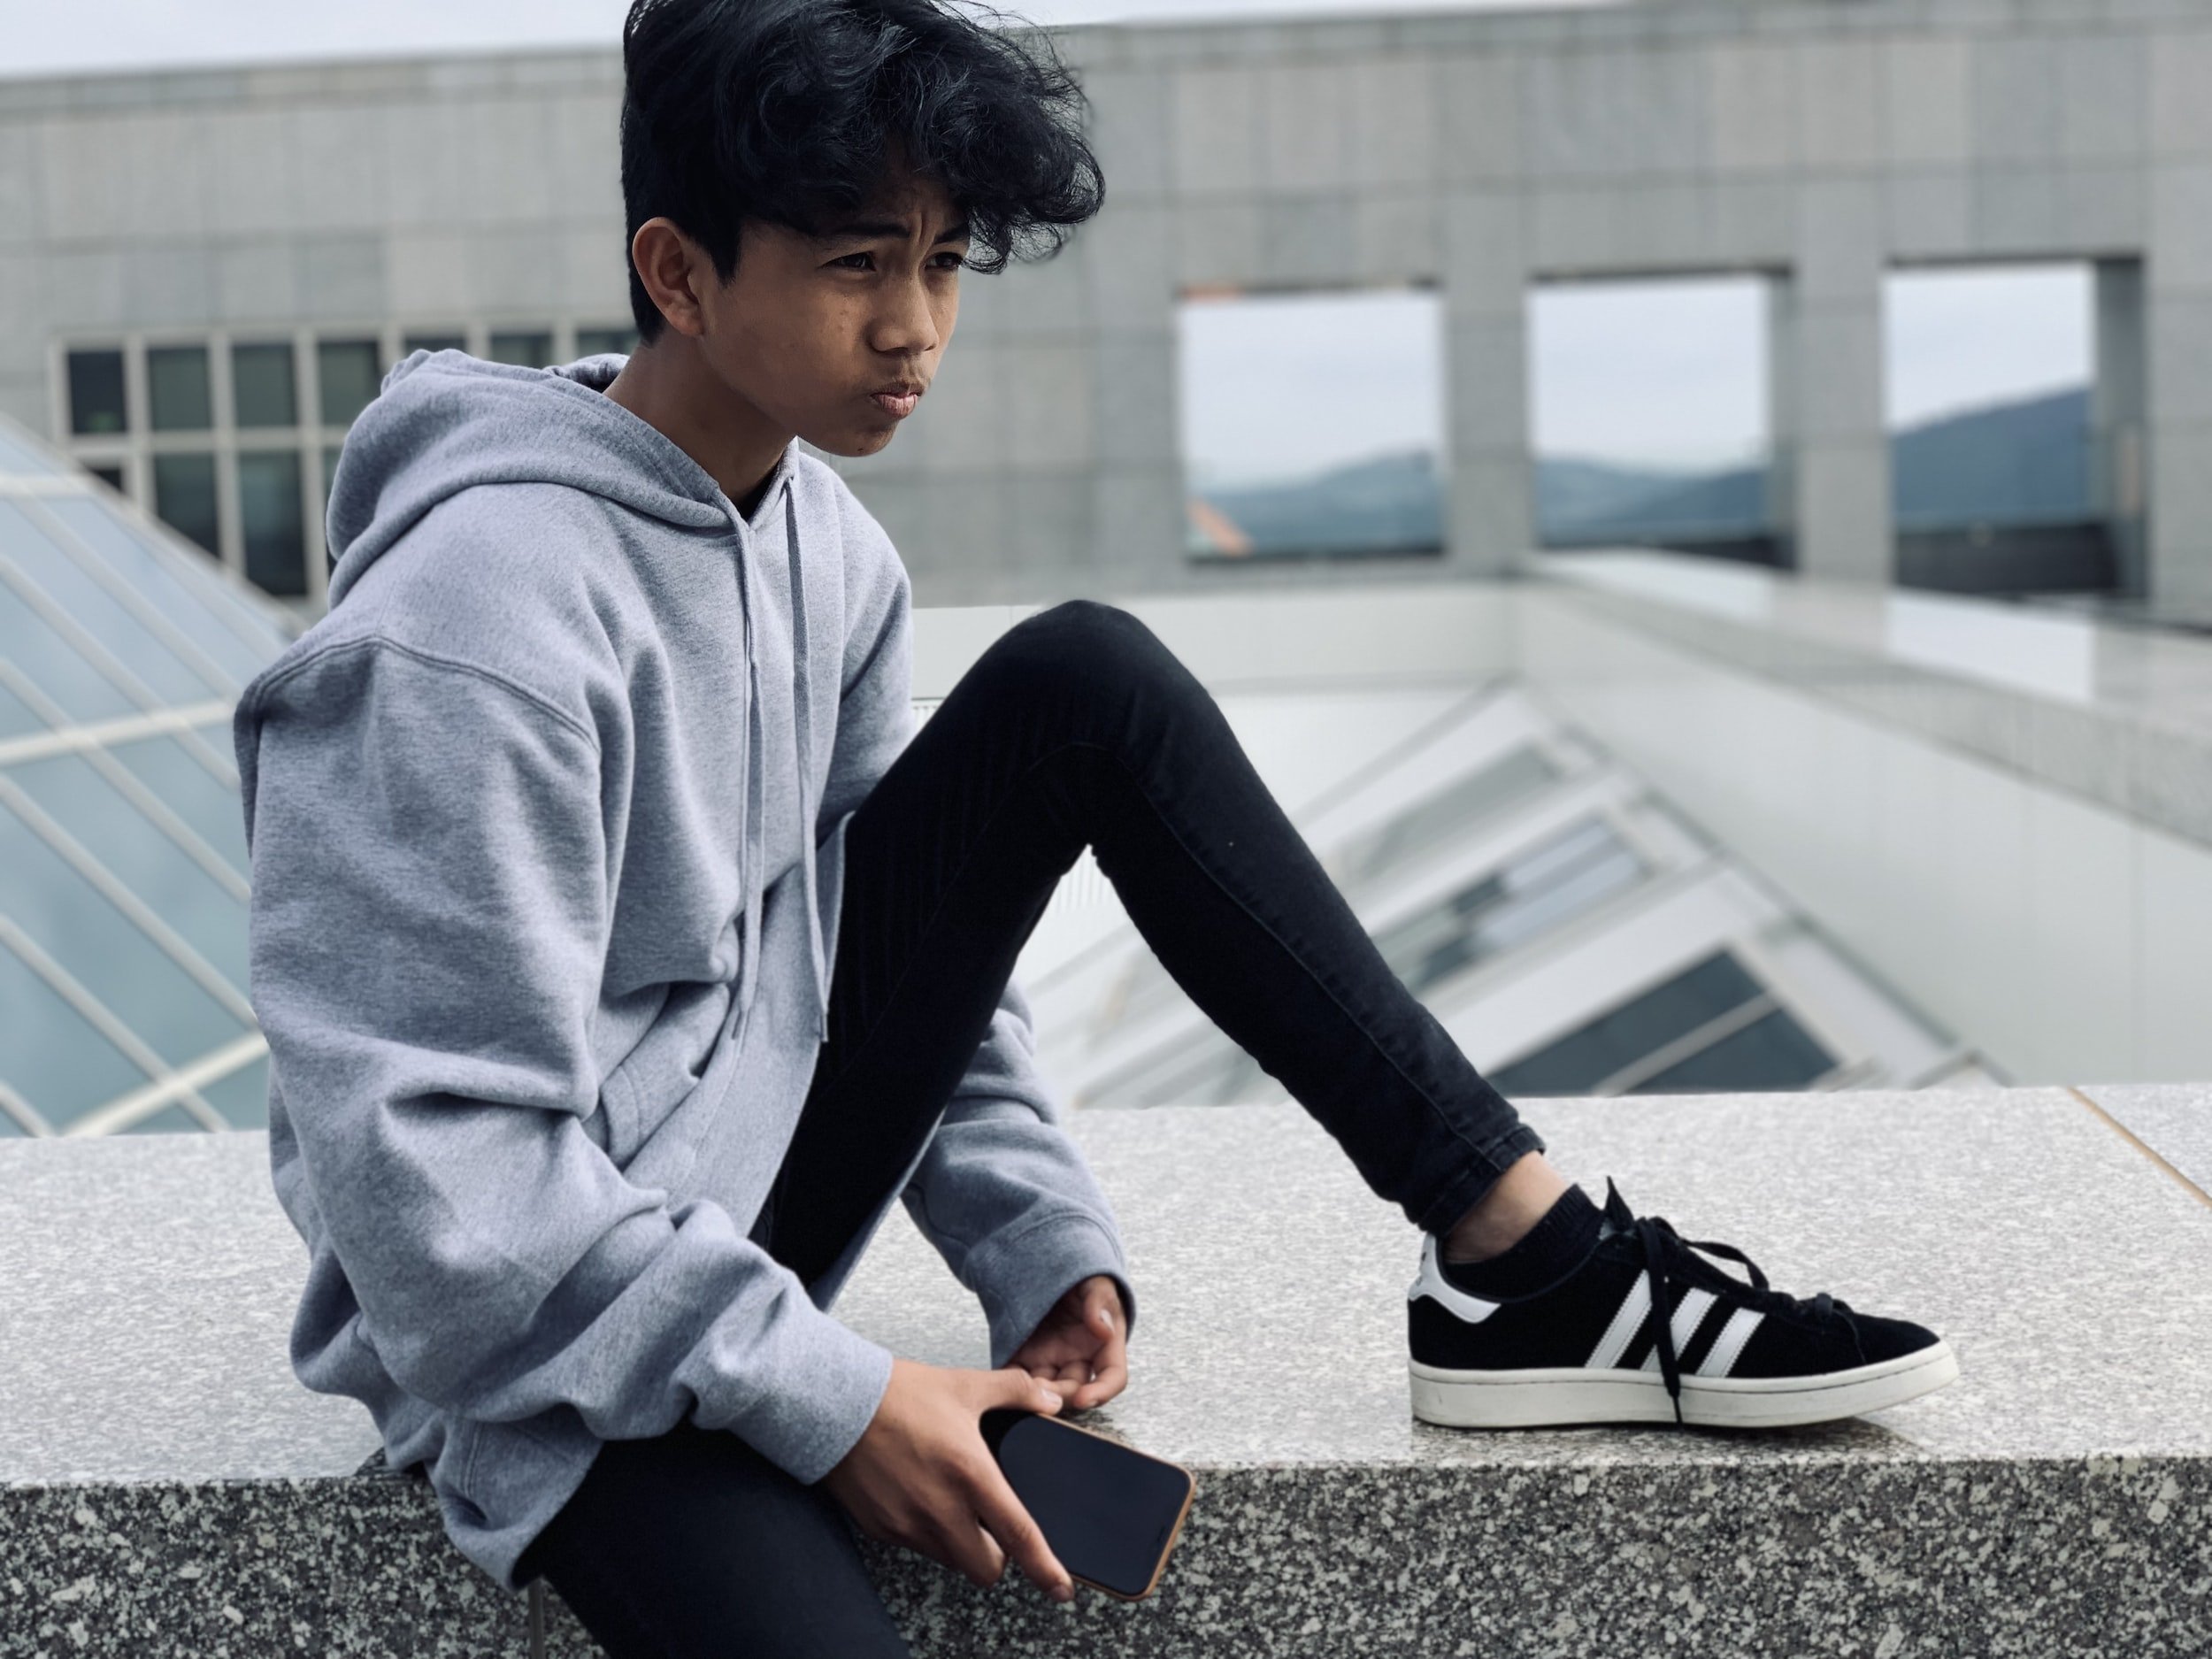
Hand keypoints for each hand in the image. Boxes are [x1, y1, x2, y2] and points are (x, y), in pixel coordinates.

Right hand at [822, 1358, 1074, 1601]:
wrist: (833, 1403)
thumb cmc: (899, 1393)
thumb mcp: (965, 1384)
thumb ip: (1016, 1391)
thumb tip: (1051, 1400)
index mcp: (969, 1474)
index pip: (1018, 1535)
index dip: (1044, 1567)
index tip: (1061, 1588)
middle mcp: (940, 1508)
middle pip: (985, 1567)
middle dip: (997, 1555)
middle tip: (993, 1525)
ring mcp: (907, 1524)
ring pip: (951, 1560)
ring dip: (961, 1544)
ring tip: (952, 1502)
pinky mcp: (881, 1529)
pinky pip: (917, 1547)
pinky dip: (928, 1533)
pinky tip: (919, 1496)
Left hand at [1008, 1274, 1127, 1409]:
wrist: (1051, 1269)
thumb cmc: (1081, 1280)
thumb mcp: (1095, 1283)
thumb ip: (1100, 1301)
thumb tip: (1104, 1330)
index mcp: (1103, 1345)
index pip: (1112, 1377)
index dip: (1101, 1393)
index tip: (1084, 1399)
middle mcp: (1077, 1359)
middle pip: (1073, 1391)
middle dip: (1058, 1397)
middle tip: (1039, 1391)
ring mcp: (1050, 1361)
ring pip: (1043, 1391)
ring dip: (1032, 1396)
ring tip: (1018, 1389)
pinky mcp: (1024, 1358)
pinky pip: (1016, 1377)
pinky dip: (1008, 1384)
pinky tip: (1000, 1382)